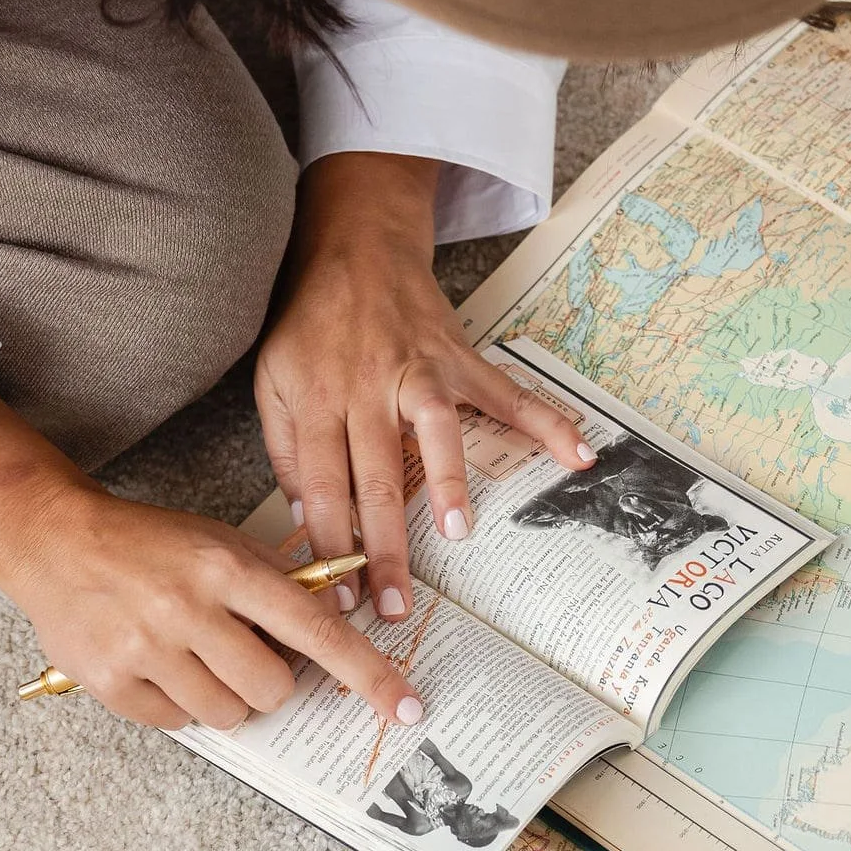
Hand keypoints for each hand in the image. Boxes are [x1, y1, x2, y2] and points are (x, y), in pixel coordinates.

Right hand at [0, 385, 423, 732]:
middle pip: (274, 688)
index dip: (368, 676)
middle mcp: (190, 609)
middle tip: (243, 654)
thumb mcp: (220, 543)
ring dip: (227, 698)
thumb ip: (275, 587)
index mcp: (227, 567)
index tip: (406, 707)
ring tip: (197, 660)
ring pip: (229, 715)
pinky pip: (178, 724)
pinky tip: (159, 667)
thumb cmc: (150, 543)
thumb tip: (332, 637)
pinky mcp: (113, 683)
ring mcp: (148, 650)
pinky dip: (180, 705)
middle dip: (271, 681)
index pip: (317, 632)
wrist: (54, 538)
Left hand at [256, 153, 594, 621]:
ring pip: (434, 430)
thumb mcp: (273, 383)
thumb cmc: (309, 326)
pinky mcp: (459, 359)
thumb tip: (307, 522)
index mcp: (316, 397)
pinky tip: (578, 453)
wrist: (354, 246)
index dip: (328, 546)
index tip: (338, 602)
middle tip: (391, 604)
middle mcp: (368, 385)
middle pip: (374, 475)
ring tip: (458, 533)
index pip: (319, 486)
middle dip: (383, 546)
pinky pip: (506, 393)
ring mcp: (418, 370)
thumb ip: (286, 452)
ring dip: (448, 480)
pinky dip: (545, 420)